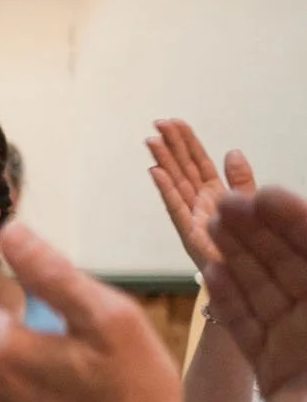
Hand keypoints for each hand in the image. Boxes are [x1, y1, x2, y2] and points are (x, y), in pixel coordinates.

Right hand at [147, 119, 256, 273]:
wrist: (245, 278)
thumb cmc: (246, 243)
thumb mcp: (249, 204)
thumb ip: (240, 179)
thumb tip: (232, 151)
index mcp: (214, 193)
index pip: (198, 161)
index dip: (187, 142)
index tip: (174, 123)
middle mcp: (199, 202)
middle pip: (183, 168)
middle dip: (171, 146)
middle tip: (157, 124)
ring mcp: (191, 216)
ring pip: (176, 184)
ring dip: (163, 162)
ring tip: (152, 141)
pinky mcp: (188, 232)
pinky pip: (175, 207)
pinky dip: (165, 189)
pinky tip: (156, 172)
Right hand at [206, 187, 306, 401]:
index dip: (291, 219)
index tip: (260, 195)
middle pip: (287, 264)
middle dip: (257, 232)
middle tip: (222, 204)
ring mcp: (299, 346)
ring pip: (263, 291)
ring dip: (236, 257)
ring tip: (210, 226)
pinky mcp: (274, 375)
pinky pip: (247, 332)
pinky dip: (228, 303)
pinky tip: (210, 276)